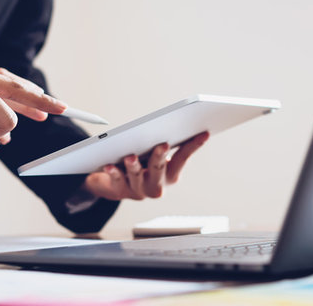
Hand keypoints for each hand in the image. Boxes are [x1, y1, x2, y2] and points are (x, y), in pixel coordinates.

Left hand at [82, 132, 209, 200]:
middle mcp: (157, 185)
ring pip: (136, 177)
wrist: (117, 185)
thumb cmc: (141, 164)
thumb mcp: (155, 155)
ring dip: (134, 167)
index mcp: (170, 175)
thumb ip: (164, 144)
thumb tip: (176, 121)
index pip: (183, 158)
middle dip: (160, 157)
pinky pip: (117, 181)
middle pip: (159, 170)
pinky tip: (109, 165)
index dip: (193, 146)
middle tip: (162, 145)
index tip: (203, 133)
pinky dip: (113, 173)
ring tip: (130, 157)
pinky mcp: (120, 191)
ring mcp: (138, 190)